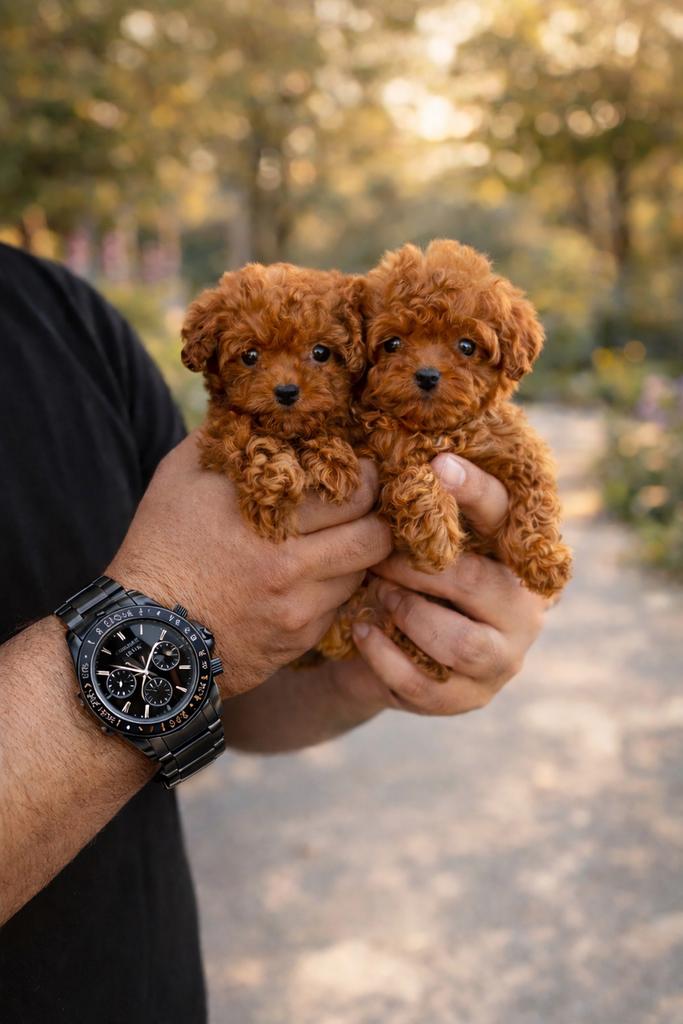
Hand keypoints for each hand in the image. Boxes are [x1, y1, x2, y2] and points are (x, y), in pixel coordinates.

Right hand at [109, 433, 390, 698]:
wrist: (144, 635)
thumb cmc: (161, 546)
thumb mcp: (181, 476)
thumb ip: (227, 437)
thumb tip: (261, 406)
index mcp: (263, 514)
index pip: (355, 491)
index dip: (368, 477)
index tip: (363, 470)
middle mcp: (287, 563)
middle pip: (375, 537)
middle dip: (378, 517)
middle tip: (368, 506)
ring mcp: (297, 607)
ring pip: (363, 573)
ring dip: (356, 555)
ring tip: (336, 539)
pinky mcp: (300, 640)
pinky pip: (338, 607)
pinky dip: (331, 588)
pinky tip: (307, 578)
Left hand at [343, 453, 547, 715]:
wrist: (390, 649)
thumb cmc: (409, 577)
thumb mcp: (421, 543)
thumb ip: (427, 513)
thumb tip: (406, 455)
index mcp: (518, 558)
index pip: (505, 516)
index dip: (473, 489)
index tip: (436, 464)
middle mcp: (525, 610)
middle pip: (479, 584)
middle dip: (420, 568)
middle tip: (379, 556)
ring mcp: (502, 660)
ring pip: (460, 643)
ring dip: (408, 614)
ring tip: (376, 593)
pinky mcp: (469, 698)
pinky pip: (426, 685)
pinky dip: (384, 656)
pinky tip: (361, 630)